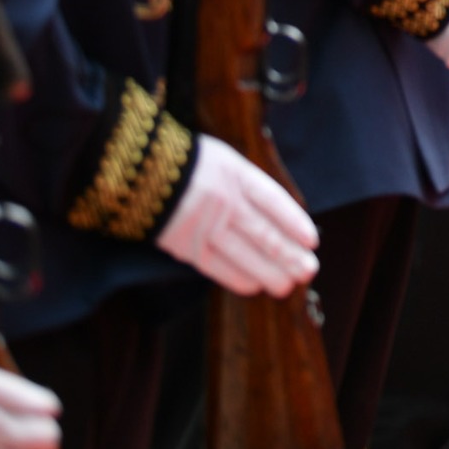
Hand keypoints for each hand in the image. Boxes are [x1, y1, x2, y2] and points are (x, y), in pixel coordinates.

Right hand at [154, 133, 320, 296]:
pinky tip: (255, 287)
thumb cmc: (190, 164)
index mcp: (237, 175)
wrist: (137, 172)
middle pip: (263, 233)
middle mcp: (224, 201)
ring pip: (244, 254)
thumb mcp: (226, 161)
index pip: (274, 202)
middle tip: (308, 270)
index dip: (294, 223)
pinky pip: (216, 266)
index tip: (312, 241)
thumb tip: (279, 215)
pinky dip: (237, 277)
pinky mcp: (185, 245)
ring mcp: (204, 225)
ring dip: (269, 272)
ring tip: (288, 285)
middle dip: (289, 255)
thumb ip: (249, 185)